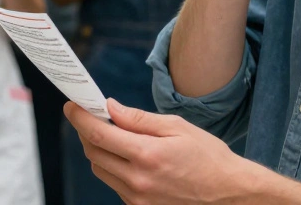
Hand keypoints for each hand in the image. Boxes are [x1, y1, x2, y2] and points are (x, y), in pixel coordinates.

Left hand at [64, 99, 258, 204]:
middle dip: (87, 132)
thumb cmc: (208, 156)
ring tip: (111, 135)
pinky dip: (113, 168)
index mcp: (147, 156)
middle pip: (93, 154)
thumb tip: (109, 108)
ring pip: (101, 171)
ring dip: (98, 151)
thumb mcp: (177, 127)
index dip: (80, 118)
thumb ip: (139, 119)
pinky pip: (115, 185)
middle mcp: (138, 182)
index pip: (99, 135)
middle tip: (90, 115)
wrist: (228, 193)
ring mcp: (138, 200)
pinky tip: (127, 157)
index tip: (72, 105)